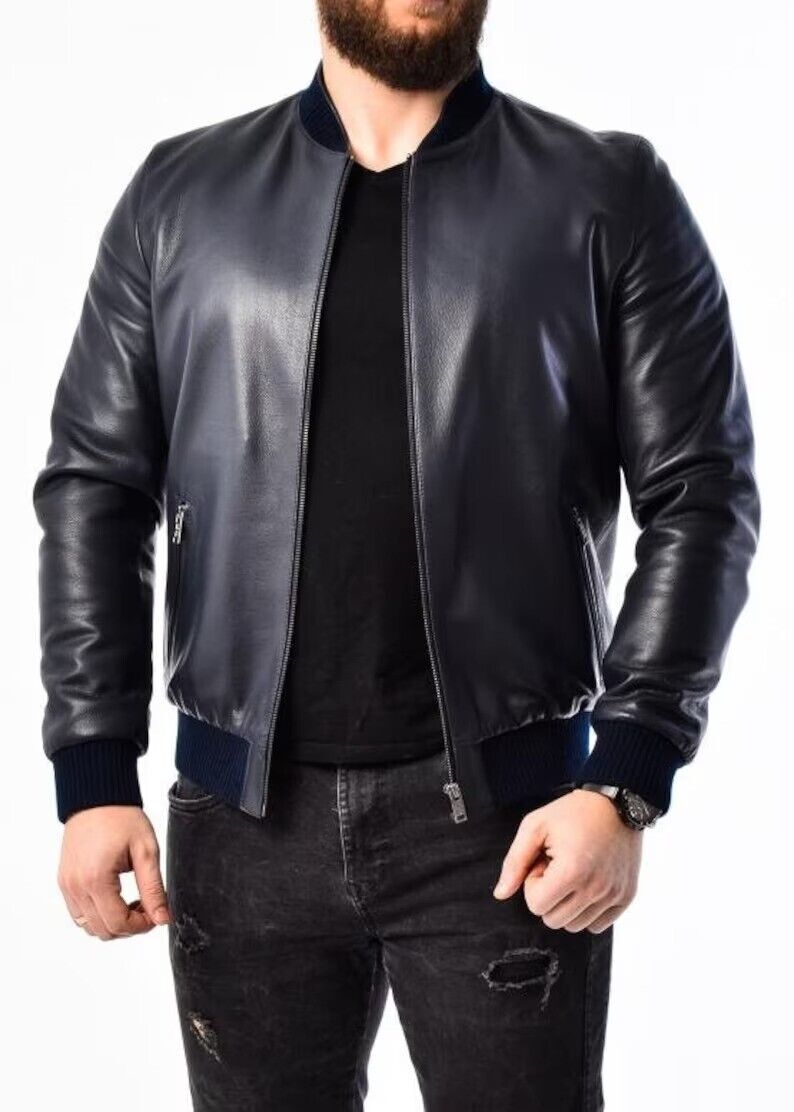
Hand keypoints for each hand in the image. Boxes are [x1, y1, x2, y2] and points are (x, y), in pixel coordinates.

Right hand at [57, 806, 170, 939]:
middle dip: (129, 927)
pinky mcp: (64, 881)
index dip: (141, 926)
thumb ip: (154, 889)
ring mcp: (67, 885)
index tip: (156, 914)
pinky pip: (78, 913)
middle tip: (147, 908)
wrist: (97, 797)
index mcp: (96, 880)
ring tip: (132, 903)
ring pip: (88, 926)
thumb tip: (162, 918)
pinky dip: (97, 915)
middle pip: (102, 930)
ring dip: (112, 923)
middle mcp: (76, 887)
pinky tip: (116, 898)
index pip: (118, 923)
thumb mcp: (146, 851)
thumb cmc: (121, 817)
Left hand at [493, 789, 641, 932]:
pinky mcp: (626, 897)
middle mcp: (596, 888)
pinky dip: (588, 911)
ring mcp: (614, 895)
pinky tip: (588, 883)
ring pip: (575, 926)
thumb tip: (501, 894)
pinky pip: (598, 926)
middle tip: (557, 867)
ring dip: (568, 905)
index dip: (533, 884)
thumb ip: (515, 862)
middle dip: (549, 896)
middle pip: (554, 920)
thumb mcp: (535, 826)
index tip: (543, 862)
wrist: (616, 803)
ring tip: (574, 873)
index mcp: (571, 871)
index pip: (536, 906)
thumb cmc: (572, 813)